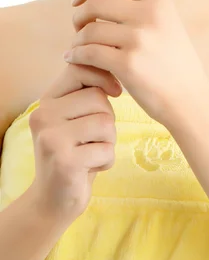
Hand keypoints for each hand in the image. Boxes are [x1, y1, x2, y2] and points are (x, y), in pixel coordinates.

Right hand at [29, 63, 121, 221]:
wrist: (53, 200)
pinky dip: (106, 161)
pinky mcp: (64, 161)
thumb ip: (87, 91)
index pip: (80, 69)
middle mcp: (43, 115)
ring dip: (108, 141)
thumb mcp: (77, 117)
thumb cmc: (76, 151)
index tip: (114, 91)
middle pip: (98, 98)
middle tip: (92, 138)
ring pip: (105, 122)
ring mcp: (51, 138)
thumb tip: (113, 59)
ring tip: (90, 152)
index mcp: (47, 100)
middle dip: (107, 118)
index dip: (103, 76)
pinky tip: (89, 169)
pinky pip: (106, 149)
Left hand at [65, 0, 208, 127]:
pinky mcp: (129, 64)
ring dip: (77, 39)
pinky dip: (76, 56)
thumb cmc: (172, 61)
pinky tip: (74, 60)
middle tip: (78, 29)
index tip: (79, 1)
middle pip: (94, 1)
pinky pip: (88, 53)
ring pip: (89, 29)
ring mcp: (140, 38)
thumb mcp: (164, 20)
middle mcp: (150, 13)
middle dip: (79, 14)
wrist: (190, 99)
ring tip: (79, 48)